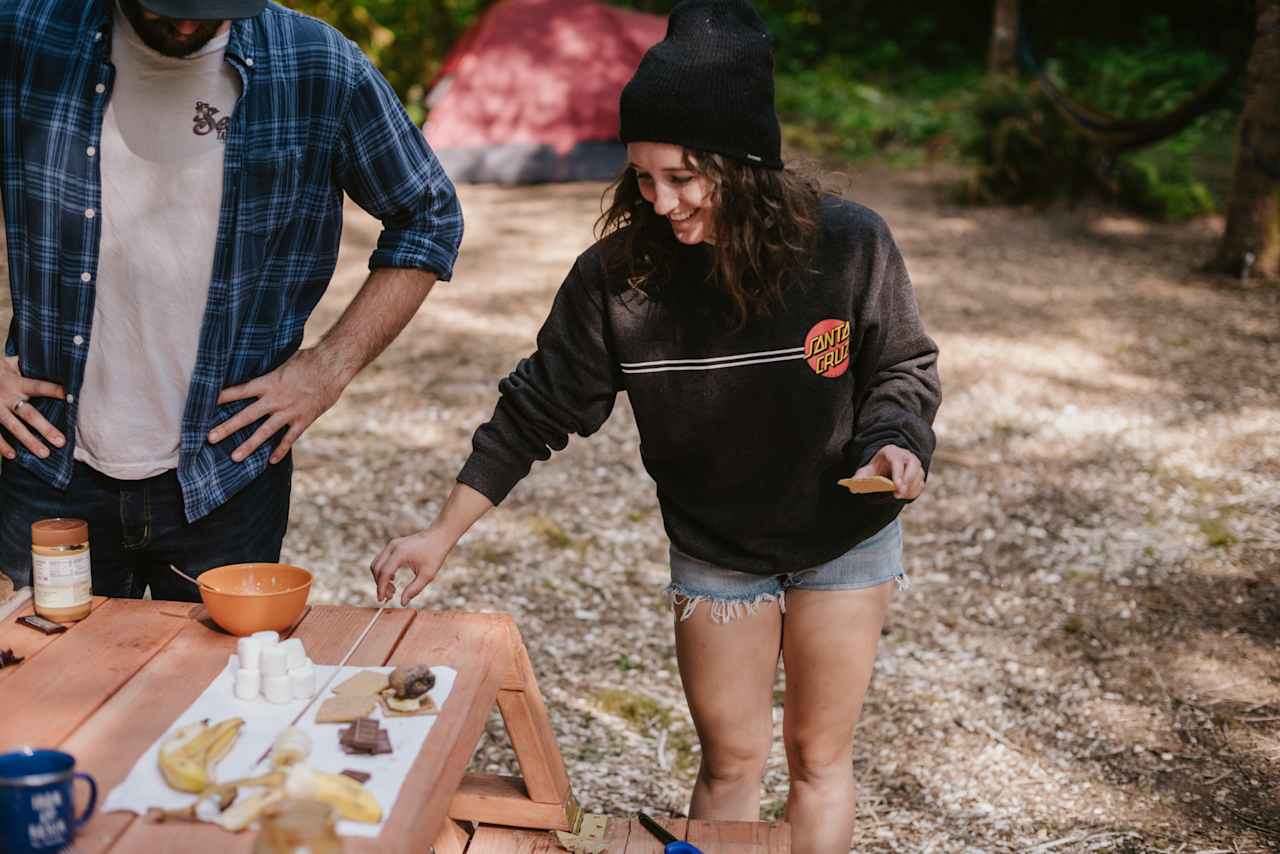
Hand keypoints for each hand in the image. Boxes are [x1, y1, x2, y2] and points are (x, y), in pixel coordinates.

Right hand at [0, 356, 65, 460]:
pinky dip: (2, 446)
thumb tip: (53, 361)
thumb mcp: (8, 364)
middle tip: (61, 442)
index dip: (54, 390)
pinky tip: (12, 456)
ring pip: (13, 427)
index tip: (71, 396)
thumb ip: (26, 366)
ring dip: (29, 441)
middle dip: (45, 428)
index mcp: (16, 383)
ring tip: (44, 454)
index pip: (39, 386)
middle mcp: (7, 396)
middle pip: (29, 414)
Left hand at [208, 348, 345, 463]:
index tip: (204, 404)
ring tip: (235, 457)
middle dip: (227, 428)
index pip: (239, 391)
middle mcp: (276, 399)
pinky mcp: (304, 420)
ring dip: (249, 445)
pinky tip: (270, 461)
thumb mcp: (284, 360)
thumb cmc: (308, 360)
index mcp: (269, 382)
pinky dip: (280, 450)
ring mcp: (289, 411)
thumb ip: (269, 371)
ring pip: (265, 432)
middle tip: (210, 438)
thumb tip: (254, 369)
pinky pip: (289, 438)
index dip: (222, 397)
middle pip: (247, 415)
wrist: (333, 367)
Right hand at [370, 529, 453, 605]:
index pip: (384, 573)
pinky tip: (393, 579)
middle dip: (380, 584)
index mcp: (400, 553)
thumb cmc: (435, 554)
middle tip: (390, 596)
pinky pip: (381, 559)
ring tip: (392, 589)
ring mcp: (392, 544)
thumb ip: (414, 589)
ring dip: (380, 578)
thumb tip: (402, 602)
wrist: (439, 536)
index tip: (382, 600)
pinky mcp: (393, 545)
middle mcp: (392, 547)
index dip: (381, 588)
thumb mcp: (427, 575)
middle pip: (377, 568)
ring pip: (377, 563)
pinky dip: (383, 570)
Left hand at [854, 444, 924, 499]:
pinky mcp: (920, 474)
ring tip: (899, 496)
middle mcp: (906, 455)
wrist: (885, 466)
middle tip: (898, 495)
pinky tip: (904, 495)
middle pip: (913, 466)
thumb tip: (852, 488)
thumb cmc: (875, 468)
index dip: (898, 474)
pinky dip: (914, 491)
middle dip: (907, 482)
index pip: (898, 461)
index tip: (896, 487)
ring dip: (910, 488)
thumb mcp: (866, 471)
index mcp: (892, 452)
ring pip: (919, 476)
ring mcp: (915, 464)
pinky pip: (921, 484)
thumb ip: (859, 478)